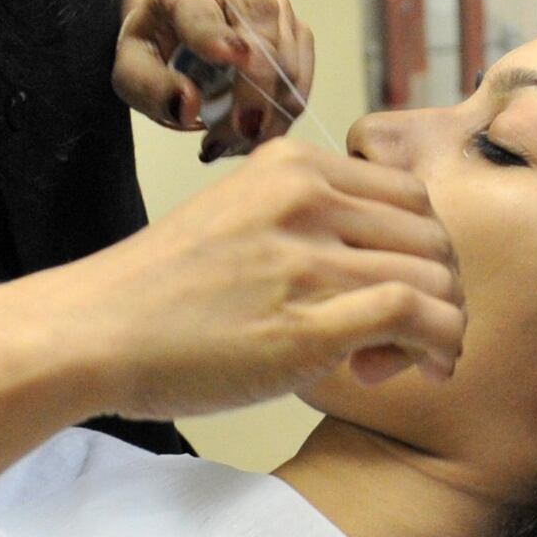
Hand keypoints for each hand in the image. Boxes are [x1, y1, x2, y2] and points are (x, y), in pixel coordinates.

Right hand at [34, 136, 462, 418]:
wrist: (93, 331)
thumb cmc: (161, 293)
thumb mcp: (238, 218)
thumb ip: (305, 225)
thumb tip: (380, 271)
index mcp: (291, 165)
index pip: (411, 196)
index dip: (420, 248)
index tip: (390, 291)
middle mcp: (306, 198)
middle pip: (433, 237)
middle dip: (437, 292)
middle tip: (398, 339)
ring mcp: (307, 257)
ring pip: (436, 278)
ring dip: (443, 327)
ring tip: (395, 361)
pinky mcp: (309, 320)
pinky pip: (418, 316)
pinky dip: (440, 345)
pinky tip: (422, 371)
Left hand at [115, 0, 316, 160]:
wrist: (180, 17)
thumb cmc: (155, 43)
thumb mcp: (130, 68)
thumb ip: (150, 86)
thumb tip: (189, 108)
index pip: (202, 7)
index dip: (217, 33)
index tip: (232, 57)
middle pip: (261, 23)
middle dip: (258, 85)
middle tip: (239, 135)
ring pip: (288, 54)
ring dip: (272, 108)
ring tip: (236, 141)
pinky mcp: (295, 24)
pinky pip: (302, 72)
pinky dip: (285, 108)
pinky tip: (257, 129)